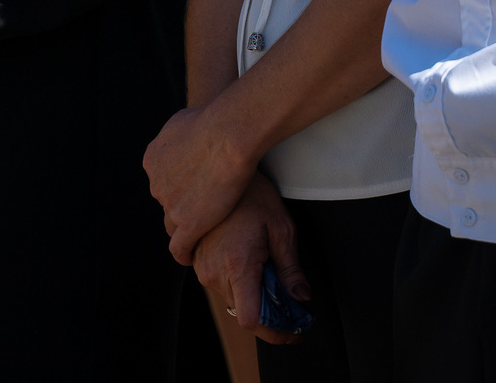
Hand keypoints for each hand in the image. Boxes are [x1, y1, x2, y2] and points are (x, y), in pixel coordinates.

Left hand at [144, 105, 261, 262]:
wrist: (227, 135)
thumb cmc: (214, 120)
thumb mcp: (182, 120)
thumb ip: (177, 137)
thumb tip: (180, 139)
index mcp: (153, 159)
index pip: (163, 181)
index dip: (180, 186)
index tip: (193, 190)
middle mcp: (156, 183)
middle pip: (168, 202)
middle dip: (183, 205)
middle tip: (204, 206)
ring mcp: (169, 205)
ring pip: (174, 224)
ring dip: (185, 227)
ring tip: (200, 232)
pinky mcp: (186, 223)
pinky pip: (179, 247)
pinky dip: (183, 253)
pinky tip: (190, 256)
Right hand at [190, 175, 307, 345]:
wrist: (221, 164)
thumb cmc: (254, 194)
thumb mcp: (282, 229)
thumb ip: (290, 269)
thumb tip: (301, 299)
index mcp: (237, 264)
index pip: (250, 319)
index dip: (274, 332)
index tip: (293, 332)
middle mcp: (213, 270)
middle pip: (243, 312)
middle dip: (270, 314)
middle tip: (294, 305)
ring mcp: (200, 265)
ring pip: (231, 298)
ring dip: (253, 296)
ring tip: (271, 273)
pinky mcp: (194, 257)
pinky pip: (219, 283)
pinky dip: (238, 282)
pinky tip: (252, 261)